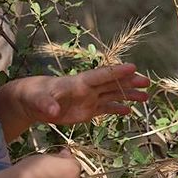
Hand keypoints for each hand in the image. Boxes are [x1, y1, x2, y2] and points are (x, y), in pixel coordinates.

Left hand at [21, 64, 149, 125]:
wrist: (30, 102)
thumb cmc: (34, 96)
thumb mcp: (38, 100)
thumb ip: (46, 104)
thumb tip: (53, 110)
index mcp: (78, 82)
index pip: (100, 75)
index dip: (115, 72)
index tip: (132, 67)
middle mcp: (87, 89)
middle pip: (112, 84)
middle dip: (129, 82)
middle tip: (147, 82)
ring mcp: (88, 99)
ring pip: (112, 95)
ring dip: (128, 95)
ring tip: (146, 97)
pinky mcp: (87, 111)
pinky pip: (105, 108)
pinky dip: (117, 109)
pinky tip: (129, 111)